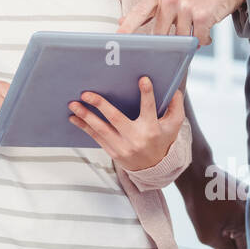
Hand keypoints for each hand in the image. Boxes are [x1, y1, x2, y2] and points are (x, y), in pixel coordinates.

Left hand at [67, 76, 188, 171]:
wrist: (154, 168)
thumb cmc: (162, 140)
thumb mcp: (174, 125)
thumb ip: (176, 107)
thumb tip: (175, 90)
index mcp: (152, 129)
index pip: (149, 108)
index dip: (147, 94)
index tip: (143, 79)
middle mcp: (136, 138)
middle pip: (116, 119)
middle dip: (100, 105)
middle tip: (86, 93)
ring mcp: (123, 147)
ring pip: (101, 129)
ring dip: (85, 116)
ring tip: (73, 104)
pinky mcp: (113, 152)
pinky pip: (96, 138)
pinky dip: (84, 127)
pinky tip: (74, 117)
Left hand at [117, 0, 246, 44]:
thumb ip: (148, 8)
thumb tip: (123, 22)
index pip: (138, 12)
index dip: (127, 28)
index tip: (117, 39)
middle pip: (159, 33)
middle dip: (166, 40)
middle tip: (174, 38)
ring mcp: (186, 6)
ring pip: (179, 39)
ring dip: (187, 39)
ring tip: (195, 27)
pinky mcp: (203, 16)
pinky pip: (197, 40)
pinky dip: (202, 40)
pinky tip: (205, 32)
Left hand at [181, 165, 247, 248]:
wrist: (196, 174)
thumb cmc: (200, 202)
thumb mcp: (208, 236)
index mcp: (249, 223)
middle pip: (248, 238)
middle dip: (234, 241)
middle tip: (219, 236)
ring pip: (245, 225)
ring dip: (233, 227)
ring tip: (217, 219)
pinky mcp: (246, 192)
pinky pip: (242, 211)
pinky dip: (233, 214)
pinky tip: (219, 210)